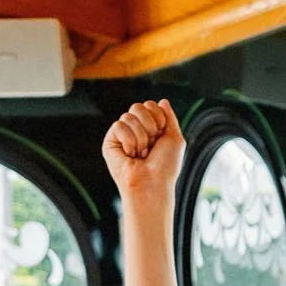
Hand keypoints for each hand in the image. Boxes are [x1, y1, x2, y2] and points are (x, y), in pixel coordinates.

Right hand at [102, 101, 183, 217]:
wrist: (152, 184)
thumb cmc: (165, 166)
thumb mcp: (175, 139)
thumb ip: (169, 118)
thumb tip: (162, 101)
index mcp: (151, 128)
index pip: (150, 105)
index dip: (158, 117)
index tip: (161, 136)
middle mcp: (136, 130)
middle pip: (138, 106)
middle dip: (149, 125)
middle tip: (151, 145)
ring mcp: (122, 135)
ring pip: (128, 116)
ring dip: (141, 137)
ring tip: (141, 154)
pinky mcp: (110, 141)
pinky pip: (118, 125)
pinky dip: (129, 141)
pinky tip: (130, 155)